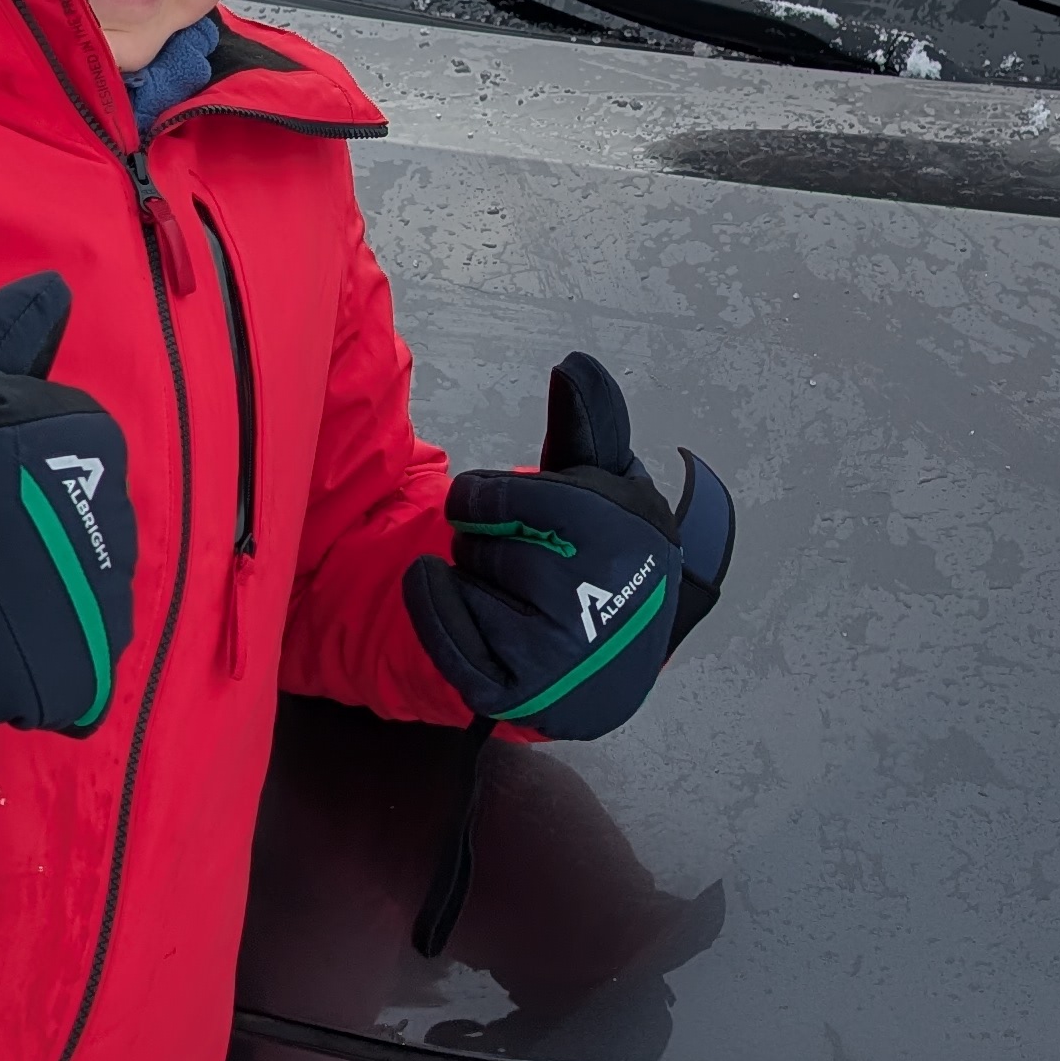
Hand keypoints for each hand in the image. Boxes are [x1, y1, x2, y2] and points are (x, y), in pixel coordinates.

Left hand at [406, 353, 735, 742]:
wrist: (607, 664)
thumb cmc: (601, 561)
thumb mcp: (606, 488)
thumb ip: (589, 424)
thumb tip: (574, 366)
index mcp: (626, 538)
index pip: (514, 499)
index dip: (485, 496)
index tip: (484, 503)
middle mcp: (597, 599)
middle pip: (485, 542)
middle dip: (488, 543)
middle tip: (520, 561)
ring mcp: (557, 654)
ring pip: (466, 582)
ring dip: (471, 579)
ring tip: (511, 594)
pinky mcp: (517, 693)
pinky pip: (447, 638)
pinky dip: (433, 607)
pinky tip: (442, 590)